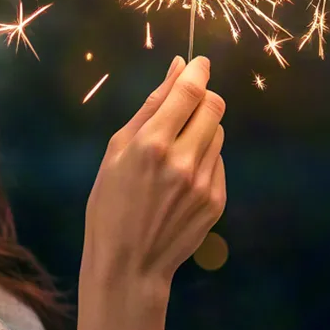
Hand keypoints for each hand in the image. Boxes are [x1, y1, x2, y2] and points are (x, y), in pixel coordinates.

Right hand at [81, 55, 225, 287]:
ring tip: (177, 148)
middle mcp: (183, 161)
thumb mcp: (117, 149)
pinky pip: (219, 160)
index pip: (190, 91)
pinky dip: (205, 156)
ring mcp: (204, 183)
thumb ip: (151, 105)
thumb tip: (177, 66)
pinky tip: (182, 176)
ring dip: (203, 128)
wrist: (128, 266)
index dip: (198, 70)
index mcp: (152, 145)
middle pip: (214, 106)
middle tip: (188, 102)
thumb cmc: (111, 203)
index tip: (199, 62)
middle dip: (204, 96)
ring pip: (218, 132)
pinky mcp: (217, 200)